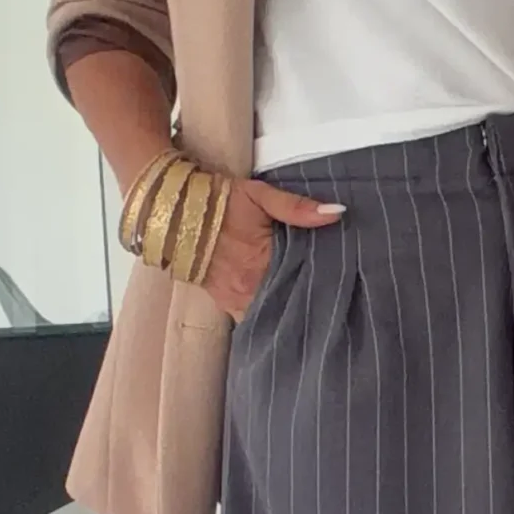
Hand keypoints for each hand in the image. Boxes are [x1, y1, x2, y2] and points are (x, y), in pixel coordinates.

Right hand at [201, 176, 344, 320]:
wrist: (174, 210)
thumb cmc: (219, 201)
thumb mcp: (260, 196)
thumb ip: (297, 208)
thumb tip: (336, 213)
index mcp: (262, 263)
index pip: (303, 284)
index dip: (323, 287)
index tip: (339, 287)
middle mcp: (248, 287)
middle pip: (287, 304)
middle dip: (307, 303)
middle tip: (331, 300)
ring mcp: (234, 298)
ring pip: (269, 315)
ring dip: (285, 310)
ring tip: (308, 307)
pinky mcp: (223, 301)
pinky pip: (250, 317)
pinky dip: (265, 314)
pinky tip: (280, 311)